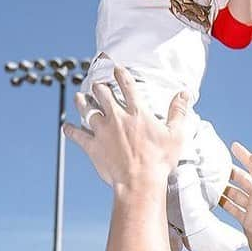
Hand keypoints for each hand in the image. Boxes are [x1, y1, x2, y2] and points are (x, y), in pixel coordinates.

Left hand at [64, 67, 190, 193]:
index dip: (121, 74)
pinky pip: (77, 135)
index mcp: (137, 113)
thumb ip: (178, 112)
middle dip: (100, 87)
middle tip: (98, 86)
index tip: (116, 68)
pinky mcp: (92, 146)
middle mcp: (117, 117)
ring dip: (82, 101)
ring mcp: (102, 131)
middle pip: (103, 94)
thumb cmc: (159, 160)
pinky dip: (71, 130)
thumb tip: (184, 93)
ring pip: (87, 109)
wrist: (139, 182)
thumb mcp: (176, 135)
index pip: (127, 86)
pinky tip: (67, 127)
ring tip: (80, 97)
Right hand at [219, 142, 251, 250]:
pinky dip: (224, 204)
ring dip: (223, 188)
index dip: (244, 156)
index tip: (233, 146)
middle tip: (214, 166)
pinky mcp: (246, 222)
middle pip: (242, 180)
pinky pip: (232, 209)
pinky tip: (213, 200)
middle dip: (229, 173)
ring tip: (209, 182)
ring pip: (235, 195)